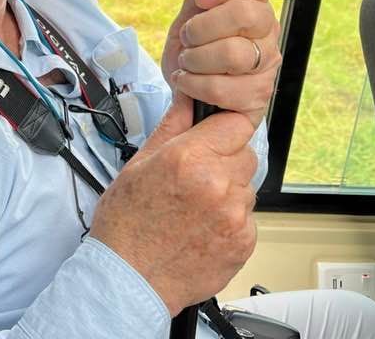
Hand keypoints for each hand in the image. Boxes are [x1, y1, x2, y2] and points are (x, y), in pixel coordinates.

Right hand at [89, 110, 258, 315]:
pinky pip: (247, 218)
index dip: (223, 128)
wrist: (130, 278)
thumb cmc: (127, 224)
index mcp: (190, 159)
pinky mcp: (244, 242)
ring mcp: (234, 216)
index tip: (214, 135)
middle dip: (225, 159)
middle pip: (245, 153)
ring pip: (246, 186)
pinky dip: (230, 220)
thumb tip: (188, 96)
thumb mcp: (139, 163)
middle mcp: (217, 184)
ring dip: (228, 190)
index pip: (236, 123)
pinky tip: (202, 227)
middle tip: (196, 177)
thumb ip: (173, 126)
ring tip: (195, 207)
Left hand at [161, 0, 280, 127]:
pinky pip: (222, 87)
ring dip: (196, 59)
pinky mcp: (259, 94)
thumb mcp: (187, 20)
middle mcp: (267, 30)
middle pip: (245, 13)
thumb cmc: (193, 54)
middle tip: (188, 37)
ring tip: (188, 62)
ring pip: (233, 53)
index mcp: (253, 3)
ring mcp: (267, 62)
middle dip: (202, 27)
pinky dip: (194, 84)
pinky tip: (189, 82)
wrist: (188, 94)